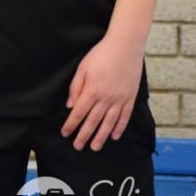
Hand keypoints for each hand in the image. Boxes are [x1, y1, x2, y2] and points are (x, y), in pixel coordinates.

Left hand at [61, 34, 144, 150]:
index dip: (71, 124)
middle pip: (93, 121)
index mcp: (92, 91)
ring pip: (109, 123)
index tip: (65, 133)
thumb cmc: (100, 55)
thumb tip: (71, 106)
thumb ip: (76, 87)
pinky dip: (119, 127)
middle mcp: (106, 98)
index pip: (79, 113)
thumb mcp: (82, 68)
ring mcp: (120, 99)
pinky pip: (125, 117)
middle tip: (77, 147)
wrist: (125, 47)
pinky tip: (114, 136)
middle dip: (84, 135)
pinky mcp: (130, 97)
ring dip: (101, 137)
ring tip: (95, 147)